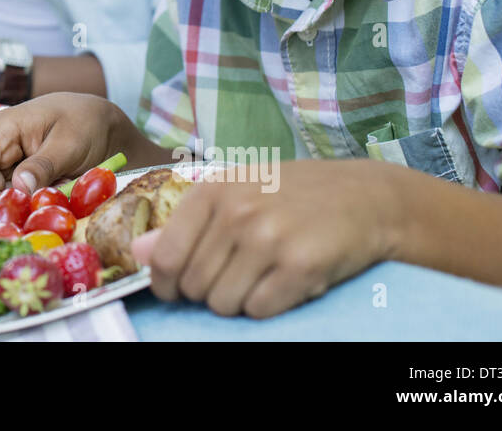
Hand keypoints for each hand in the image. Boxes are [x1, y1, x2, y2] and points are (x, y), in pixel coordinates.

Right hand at [0, 92, 152, 228]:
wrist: (98, 119)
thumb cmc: (83, 122)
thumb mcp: (69, 143)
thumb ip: (43, 166)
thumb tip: (19, 188)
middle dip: (1, 212)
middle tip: (36, 219)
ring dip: (16, 209)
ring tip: (51, 199)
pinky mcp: (8, 173)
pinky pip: (6, 199)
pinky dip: (23, 206)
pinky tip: (45, 199)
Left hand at [132, 159, 402, 317]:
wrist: (364, 196)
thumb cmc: (291, 194)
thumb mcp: (234, 194)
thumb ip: (185, 224)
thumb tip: (138, 253)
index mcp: (212, 192)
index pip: (166, 257)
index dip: (165, 283)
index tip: (174, 290)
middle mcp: (236, 213)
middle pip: (194, 286)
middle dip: (208, 291)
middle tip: (234, 276)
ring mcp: (268, 239)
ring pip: (223, 303)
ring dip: (238, 301)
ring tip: (260, 276)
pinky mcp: (300, 266)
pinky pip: (259, 310)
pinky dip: (268, 306)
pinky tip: (284, 282)